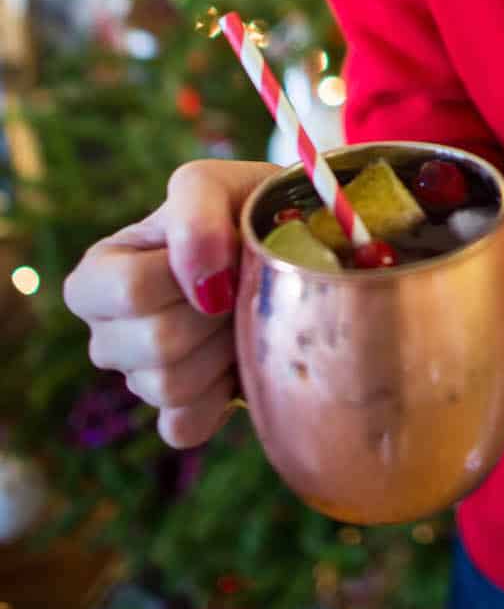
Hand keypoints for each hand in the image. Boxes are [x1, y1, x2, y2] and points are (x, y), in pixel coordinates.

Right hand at [61, 160, 270, 447]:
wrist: (299, 247)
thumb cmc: (244, 209)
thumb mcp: (215, 183)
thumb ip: (195, 212)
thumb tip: (203, 286)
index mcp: (99, 273)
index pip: (127, 290)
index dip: (183, 275)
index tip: (222, 253)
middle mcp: (107, 331)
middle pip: (156, 343)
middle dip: (214, 314)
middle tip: (239, 287)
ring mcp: (138, 379)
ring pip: (172, 387)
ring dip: (225, 349)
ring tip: (242, 315)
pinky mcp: (176, 414)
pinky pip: (186, 426)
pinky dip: (223, 394)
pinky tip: (238, 358)